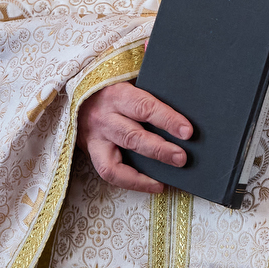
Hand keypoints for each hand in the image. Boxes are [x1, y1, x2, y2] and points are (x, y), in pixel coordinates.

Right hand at [77, 81, 191, 193]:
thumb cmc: (113, 90)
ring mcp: (96, 138)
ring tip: (168, 178)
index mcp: (117, 95)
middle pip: (132, 136)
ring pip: (118, 159)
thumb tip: (186, 109)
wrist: (81, 98)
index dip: (167, 120)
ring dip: (146, 172)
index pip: (144, 107)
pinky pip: (110, 173)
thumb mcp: (129, 83)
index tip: (187, 132)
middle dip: (159, 149)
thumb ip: (149, 95)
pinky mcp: (92, 152)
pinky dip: (133, 182)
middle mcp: (104, 117)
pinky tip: (154, 184)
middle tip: (181, 158)